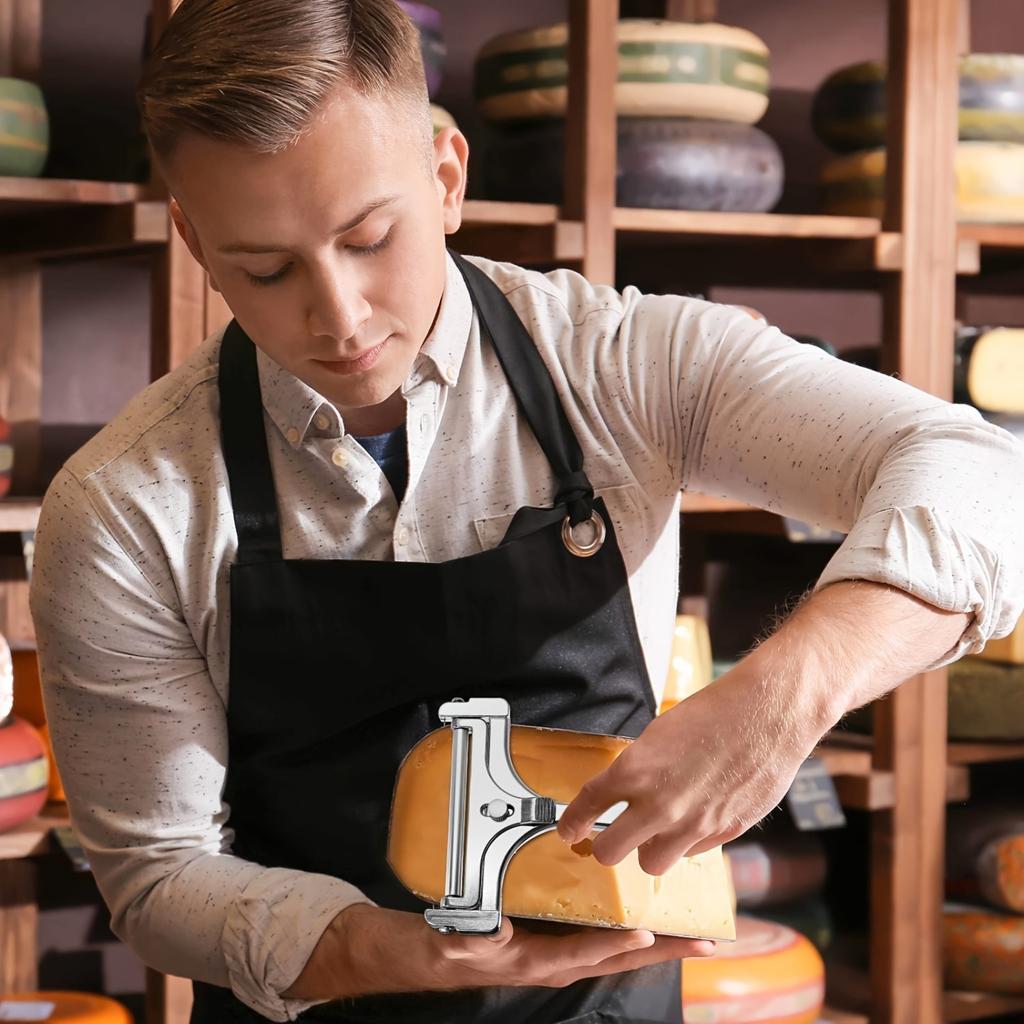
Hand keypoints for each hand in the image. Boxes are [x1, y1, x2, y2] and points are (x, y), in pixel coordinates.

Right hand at [432, 913, 712, 990]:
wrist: (453, 954)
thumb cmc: (461, 947)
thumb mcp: (461, 941)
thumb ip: (477, 937)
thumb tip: (498, 927)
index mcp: (544, 960)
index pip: (587, 951)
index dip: (616, 944)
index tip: (647, 935)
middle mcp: (566, 960)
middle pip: (623, 956)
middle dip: (664, 949)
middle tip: (704, 941)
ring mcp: (571, 953)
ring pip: (623, 950)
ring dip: (661, 942)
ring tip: (696, 933)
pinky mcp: (571, 942)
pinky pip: (611, 939)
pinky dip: (638, 931)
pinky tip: (657, 919)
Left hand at [556, 659, 830, 875]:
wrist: (767, 713)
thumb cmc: (713, 712)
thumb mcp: (660, 733)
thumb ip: (638, 769)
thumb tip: (624, 791)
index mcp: (635, 770)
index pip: (587, 806)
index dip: (571, 822)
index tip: (567, 830)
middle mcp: (658, 805)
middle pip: (609, 853)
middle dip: (605, 847)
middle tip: (610, 838)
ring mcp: (692, 824)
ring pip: (651, 864)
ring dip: (649, 850)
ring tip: (657, 832)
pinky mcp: (724, 833)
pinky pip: (692, 852)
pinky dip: (688, 842)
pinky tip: (697, 817)